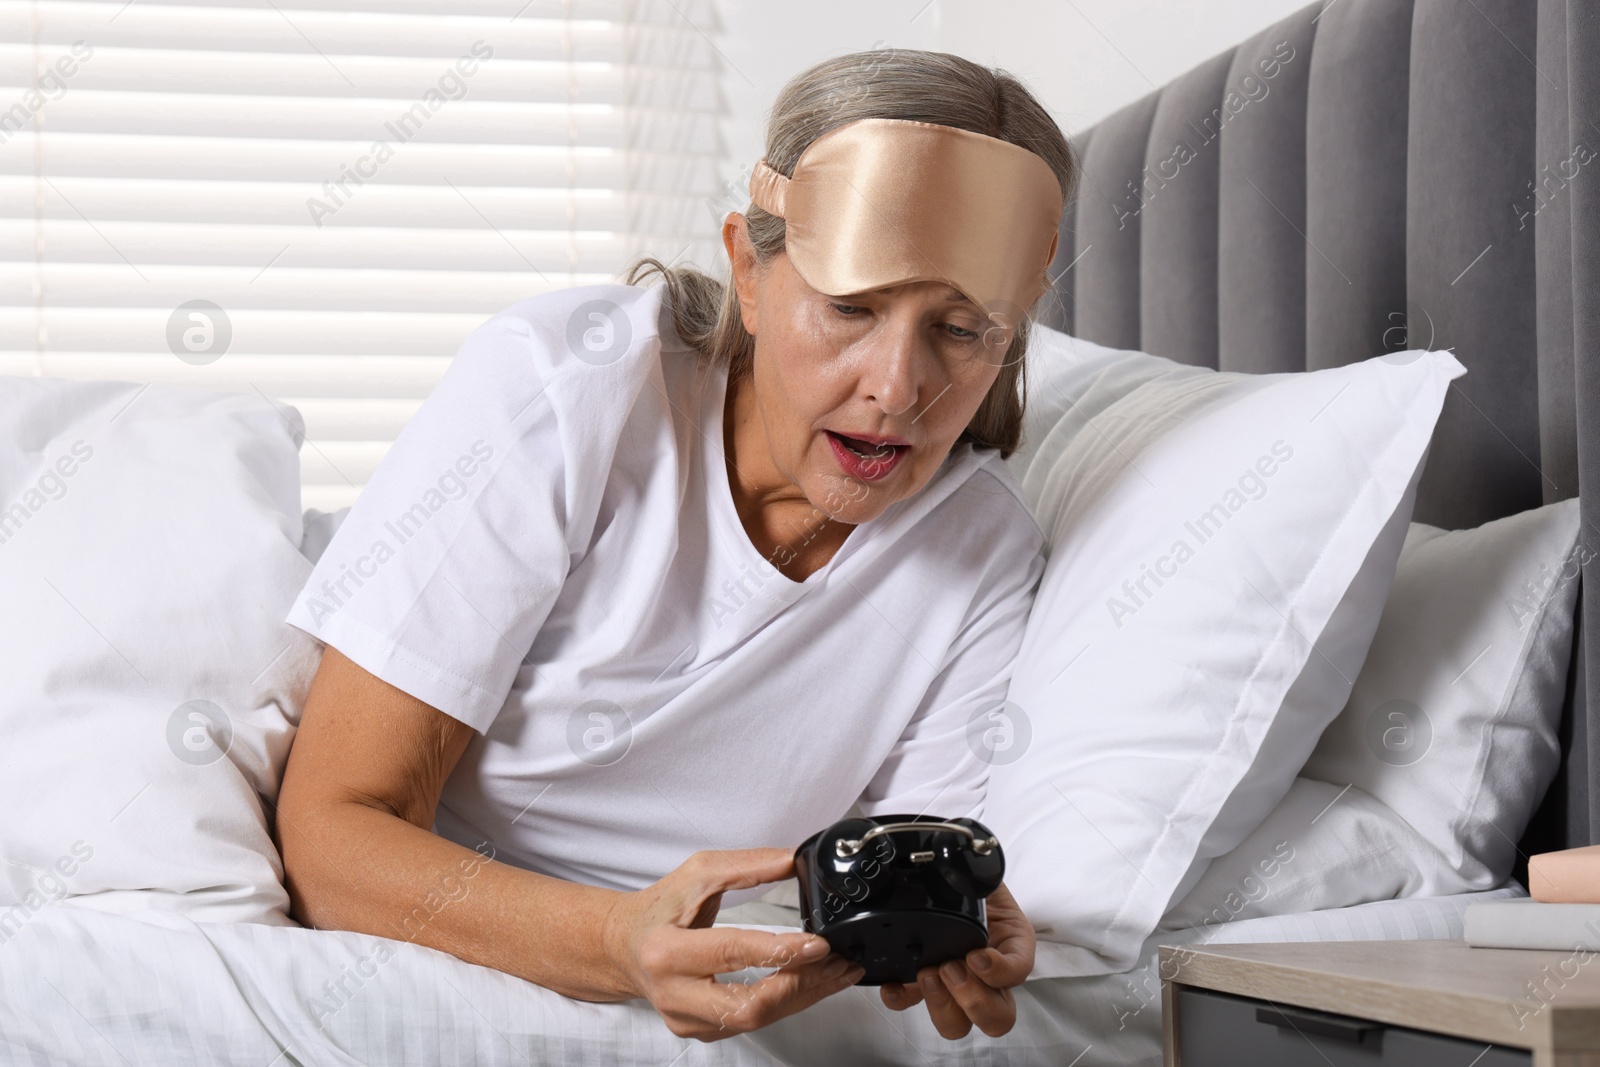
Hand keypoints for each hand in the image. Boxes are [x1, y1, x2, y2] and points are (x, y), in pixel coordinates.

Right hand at [604, 848, 865, 1040]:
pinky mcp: (698, 1031)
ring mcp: (685, 1019)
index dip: (780, 951)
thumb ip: (747, 865)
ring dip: (803, 996)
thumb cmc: (659, 908)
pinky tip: (810, 984)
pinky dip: (785, 1003)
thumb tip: (794, 859)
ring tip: (836, 972)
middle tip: (837, 963)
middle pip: (749, 1005)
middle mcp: (673, 993)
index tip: (819, 944)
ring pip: (755, 1020)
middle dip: (801, 985)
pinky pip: (750, 1023)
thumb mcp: (697, 873)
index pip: (732, 953)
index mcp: (667, 950)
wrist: (623, 946)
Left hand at [878, 880, 1034, 1038]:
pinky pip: (911, 1002)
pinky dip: (901, 998)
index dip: (1000, 973)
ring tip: (927, 972)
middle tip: (952, 968)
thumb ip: (982, 876)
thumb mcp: (983, 873)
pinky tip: (894, 984)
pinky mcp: (922, 982)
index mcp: (1010, 945)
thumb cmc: (967, 875)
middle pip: (996, 1017)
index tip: (977, 956)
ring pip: (958, 1022)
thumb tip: (970, 873)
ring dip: (943, 1005)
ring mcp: (954, 983)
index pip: (1019, 972)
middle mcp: (987, 974)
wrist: (942, 871)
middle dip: (974, 1000)